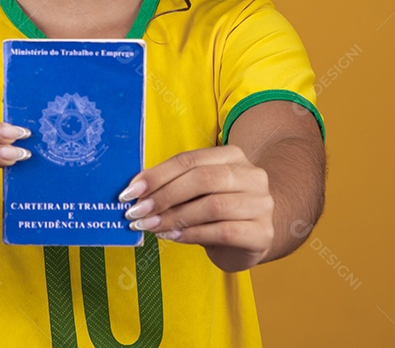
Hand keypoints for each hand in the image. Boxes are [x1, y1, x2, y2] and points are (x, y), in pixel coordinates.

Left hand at [118, 145, 273, 271]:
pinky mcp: (263, 233)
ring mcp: (260, 204)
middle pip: (202, 179)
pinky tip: (173, 237)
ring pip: (212, 206)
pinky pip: (223, 231)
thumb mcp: (198, 192)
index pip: (190, 160)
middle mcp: (251, 176)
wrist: (255, 237)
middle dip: (164, 195)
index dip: (157, 174)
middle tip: (138, 212)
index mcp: (233, 157)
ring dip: (175, 217)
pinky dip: (192, 234)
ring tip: (152, 226)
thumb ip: (175, 186)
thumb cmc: (219, 212)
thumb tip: (136, 192)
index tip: (131, 191)